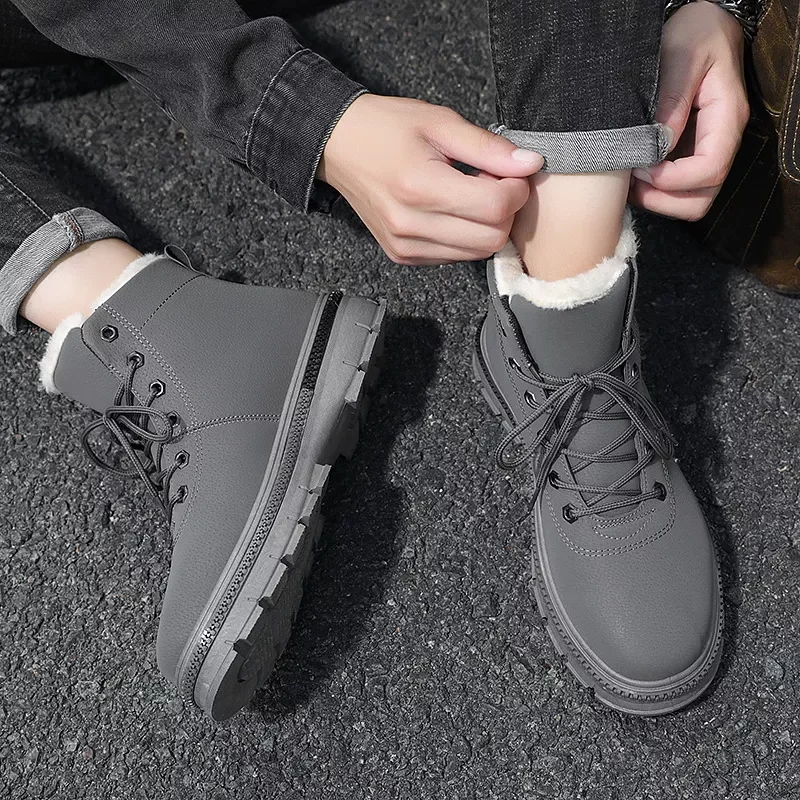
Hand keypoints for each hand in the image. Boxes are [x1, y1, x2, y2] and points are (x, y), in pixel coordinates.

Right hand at [317, 94, 543, 264]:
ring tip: (470, 194)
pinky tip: (452, 210)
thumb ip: (487, 147)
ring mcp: (405, 246)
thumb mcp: (439, 122)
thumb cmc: (386, 128)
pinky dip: (466, 237)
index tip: (511, 171)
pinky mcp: (403, 256)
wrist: (337, 146)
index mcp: (420, 187)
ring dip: (487, 226)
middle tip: (492, 182)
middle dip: (505, 211)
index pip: (495, 208)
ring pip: (477, 253)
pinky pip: (455, 257)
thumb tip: (530, 164)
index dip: (516, 190)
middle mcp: (410, 225)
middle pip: (491, 238)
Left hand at [629, 0, 748, 220]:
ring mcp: (706, 150)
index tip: (641, 169)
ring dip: (658, 200)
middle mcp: (721, 141)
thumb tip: (658, 145)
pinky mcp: (689, 154)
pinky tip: (633, 175)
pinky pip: (678, 190)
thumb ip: (671, 101)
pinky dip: (655, 192)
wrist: (700, 26)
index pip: (710, 169)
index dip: (673, 180)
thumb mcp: (680, 56)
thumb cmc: (693, 34)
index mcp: (727, 117)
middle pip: (702, 197)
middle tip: (631, 183)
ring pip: (691, 201)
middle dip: (664, 199)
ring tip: (629, 181)